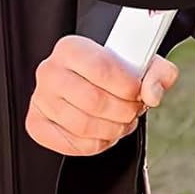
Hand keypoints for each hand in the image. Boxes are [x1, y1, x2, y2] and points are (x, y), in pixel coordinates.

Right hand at [26, 37, 178, 155]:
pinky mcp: (37, 124)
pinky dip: (95, 145)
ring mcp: (41, 99)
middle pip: (93, 101)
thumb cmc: (116, 68)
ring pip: (82, 126)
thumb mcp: (144, 61)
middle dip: (123, 111)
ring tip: (123, 122)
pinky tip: (106, 134)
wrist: (93, 76)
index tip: (139, 92)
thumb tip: (152, 94)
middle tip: (134, 110)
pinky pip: (69, 144)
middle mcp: (51, 72)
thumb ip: (158, 73)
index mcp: (71, 48)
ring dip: (112, 130)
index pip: (102, 69)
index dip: (128, 86)